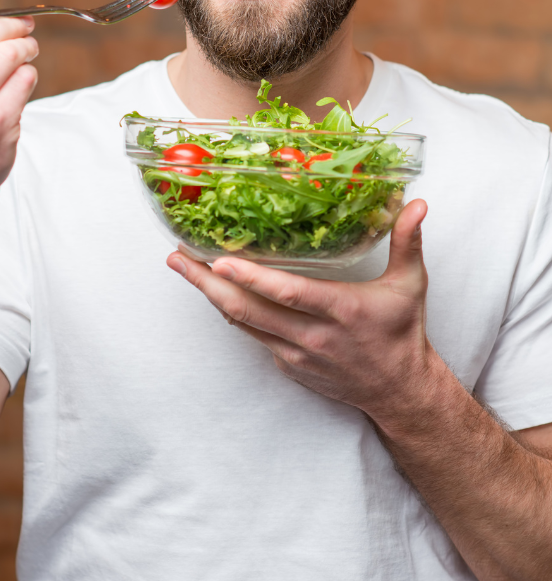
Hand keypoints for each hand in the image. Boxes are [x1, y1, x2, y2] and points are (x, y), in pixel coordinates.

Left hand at [167, 199, 431, 422]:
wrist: (398, 391)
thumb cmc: (402, 332)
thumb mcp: (411, 285)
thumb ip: (407, 241)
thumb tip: (417, 202)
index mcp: (340, 311)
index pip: (289, 294)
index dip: (252, 279)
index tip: (219, 261)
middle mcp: (312, 336)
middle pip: (248, 311)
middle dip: (207, 284)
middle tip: (178, 258)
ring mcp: (295, 354)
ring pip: (242, 324)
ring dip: (210, 296)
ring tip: (183, 267)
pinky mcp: (287, 365)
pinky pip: (252, 335)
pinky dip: (231, 312)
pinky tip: (214, 290)